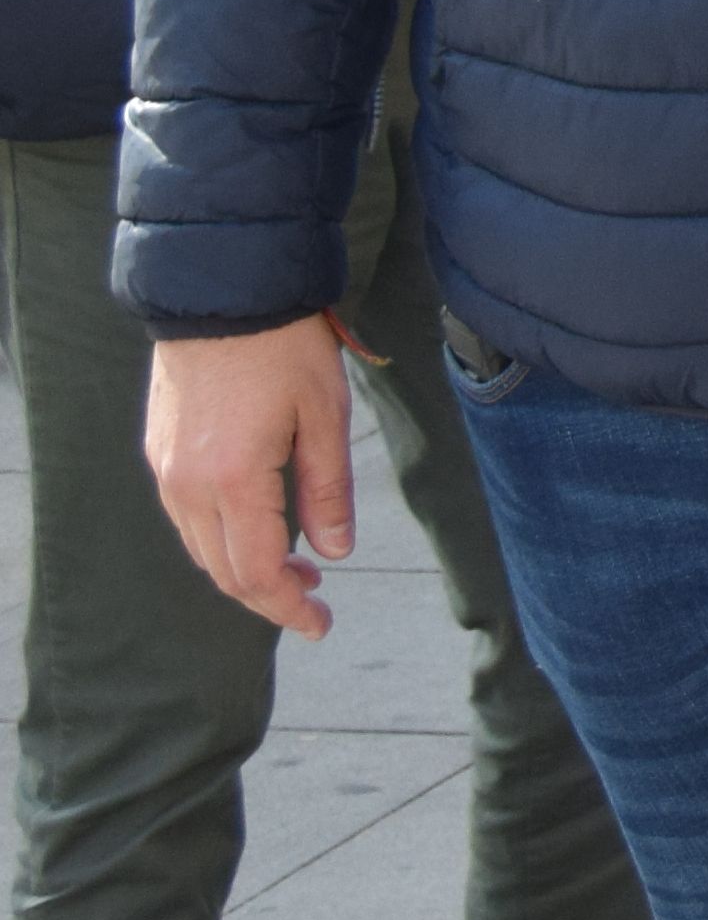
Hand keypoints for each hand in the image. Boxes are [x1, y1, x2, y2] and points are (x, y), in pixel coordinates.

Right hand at [146, 318, 361, 637]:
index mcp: (233, 481)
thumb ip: (327, 490)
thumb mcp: (326, 416)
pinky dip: (223, 539)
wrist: (224, 295)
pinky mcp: (160, 453)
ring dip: (245, 569)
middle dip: (269, 596)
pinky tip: (260, 529)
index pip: (257, 572)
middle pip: (224, 571)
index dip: (289, 607)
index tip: (319, 625)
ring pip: (202, 548)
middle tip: (314, 604)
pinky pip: (188, 518)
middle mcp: (188, 485)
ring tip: (297, 568)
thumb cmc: (286, 349)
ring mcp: (167, 470)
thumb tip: (335, 553)